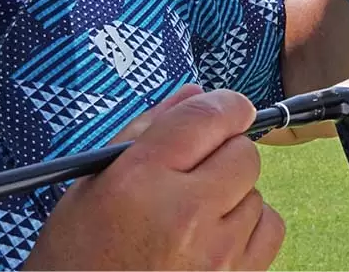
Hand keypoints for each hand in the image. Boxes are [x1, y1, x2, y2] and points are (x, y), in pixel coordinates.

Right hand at [23, 86, 284, 270]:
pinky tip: (215, 237)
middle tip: (196, 172)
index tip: (227, 109)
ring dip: (233, 194)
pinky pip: (270, 228)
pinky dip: (249, 227)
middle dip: (224, 153)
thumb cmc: (78, 259)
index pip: (208, 116)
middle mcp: (183, 214)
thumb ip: (147, 130)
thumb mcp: (92, 184)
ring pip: (257, 191)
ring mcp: (215, 254)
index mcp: (140, 180)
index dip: (226, 105)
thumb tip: (196, 93)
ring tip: (193, 216)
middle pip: (244, 152)